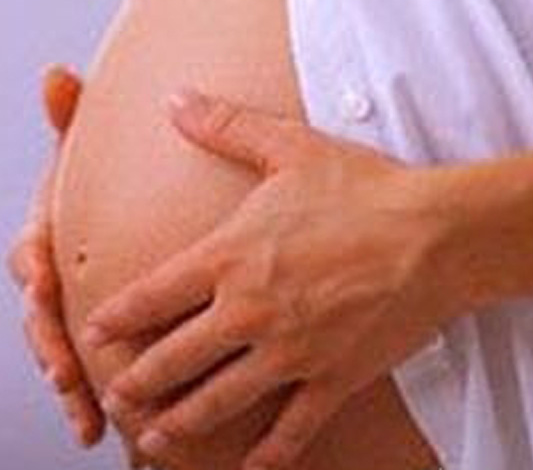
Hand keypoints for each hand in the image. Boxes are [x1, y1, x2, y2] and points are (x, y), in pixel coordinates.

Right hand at [7, 65, 107, 446]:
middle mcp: (57, 277)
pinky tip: (97, 429)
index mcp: (51, 234)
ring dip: (68, 382)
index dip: (32, 266)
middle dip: (48, 342)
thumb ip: (74, 122)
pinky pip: (88, 372)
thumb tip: (57, 73)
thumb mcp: (94, 155)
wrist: (145, 224)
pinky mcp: (100, 338)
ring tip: (82, 411)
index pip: (31, 251)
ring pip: (62, 351)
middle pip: (41, 315)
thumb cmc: (113, 186)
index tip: (42, 282)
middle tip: (64, 366)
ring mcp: (75, 310)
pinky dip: (87, 401)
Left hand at [84, 90, 464, 469]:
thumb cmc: (365, 190)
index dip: (118, 318)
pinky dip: (268, 455)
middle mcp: (249, 312)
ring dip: (179, 423)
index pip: (153, 296)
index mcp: (231, 258)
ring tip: (155, 438)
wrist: (435, 235)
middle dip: (137, 382)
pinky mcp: (333, 377)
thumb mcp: (290, 146)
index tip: (97, 334)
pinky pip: (292, 428)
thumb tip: (175, 99)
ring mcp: (290, 352)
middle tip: (116, 396)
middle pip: (173, 359)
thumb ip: (226, 126)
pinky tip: (250, 469)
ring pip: (217, 401)